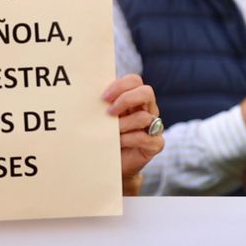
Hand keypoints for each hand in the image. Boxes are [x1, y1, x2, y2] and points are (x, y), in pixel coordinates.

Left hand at [103, 74, 161, 195]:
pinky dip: (128, 139)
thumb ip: (104, 104)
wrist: (113, 164)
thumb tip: (89, 92)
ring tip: (112, 132)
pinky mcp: (156, 144)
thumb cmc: (107, 137)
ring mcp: (154, 127)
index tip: (103, 97)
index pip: (134, 81)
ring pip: (143, 117)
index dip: (119, 86)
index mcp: (136, 99)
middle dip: (126, 99)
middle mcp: (148, 110)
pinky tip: (119, 143)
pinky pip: (144, 137)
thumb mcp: (104, 118)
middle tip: (109, 112)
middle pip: (146, 92)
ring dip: (123, 124)